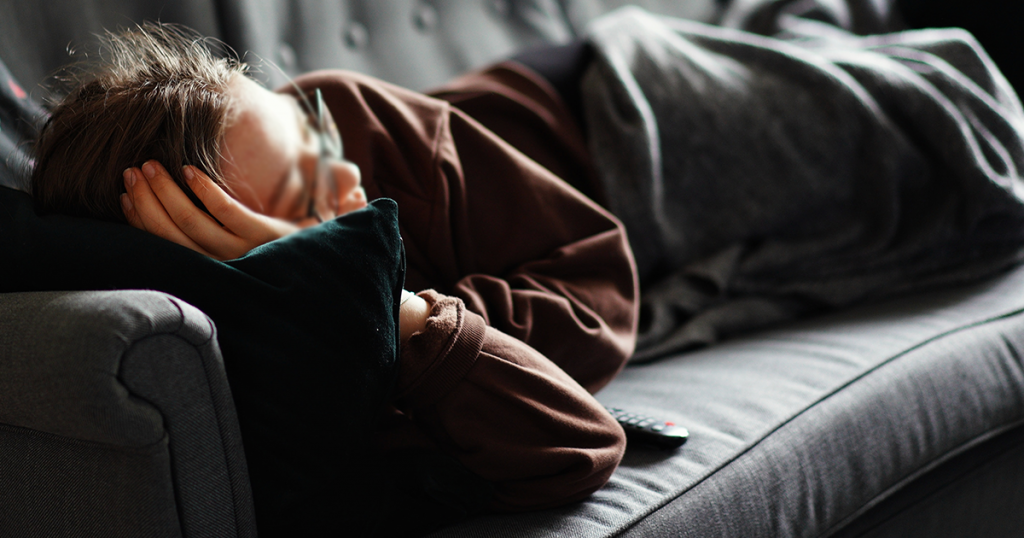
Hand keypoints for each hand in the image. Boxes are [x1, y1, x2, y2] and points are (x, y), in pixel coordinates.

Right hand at [121, 160, 313, 259]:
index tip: (123, 194)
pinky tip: (189, 169)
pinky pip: (226, 212)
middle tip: (131, 171)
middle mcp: (220, 263)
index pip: (163, 246)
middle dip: (146, 201)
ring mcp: (242, 250)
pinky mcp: (262, 235)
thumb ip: (201, 227)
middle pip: (171, 233)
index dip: (139, 219)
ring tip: (151, 166)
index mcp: (208, 267)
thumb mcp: (231, 242)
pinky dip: (204, 191)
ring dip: (167, 192)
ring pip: (192, 222)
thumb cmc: (267, 245)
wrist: (316, 255)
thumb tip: (154, 202)